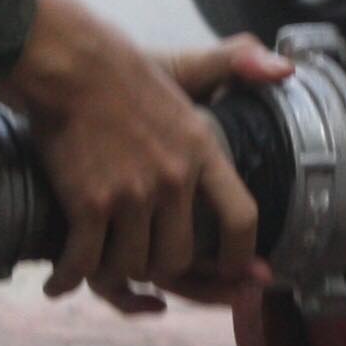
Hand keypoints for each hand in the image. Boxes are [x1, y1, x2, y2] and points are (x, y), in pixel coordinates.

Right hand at [0, 0, 282, 314]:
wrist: (66, 63)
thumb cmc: (120, 69)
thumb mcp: (188, 66)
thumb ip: (239, 64)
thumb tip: (287, 70)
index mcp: (202, 149)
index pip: (241, 218)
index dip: (237, 256)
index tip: (230, 271)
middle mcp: (174, 178)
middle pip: (180, 257)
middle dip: (160, 268)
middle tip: (141, 261)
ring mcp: (132, 194)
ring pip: (133, 265)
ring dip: (112, 272)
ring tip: (99, 265)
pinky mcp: (89, 203)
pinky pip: (85, 263)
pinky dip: (67, 279)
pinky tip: (58, 282)